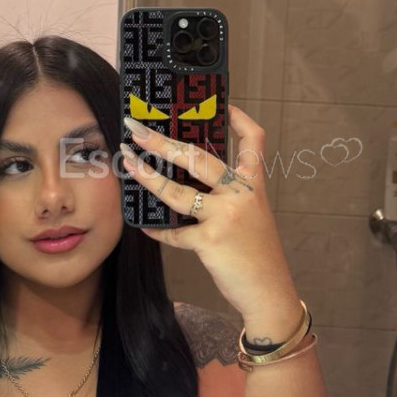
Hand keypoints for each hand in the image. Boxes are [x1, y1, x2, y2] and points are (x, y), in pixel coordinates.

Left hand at [120, 104, 299, 324]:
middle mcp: (241, 195)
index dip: (239, 118)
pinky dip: (156, 229)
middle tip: (137, 129)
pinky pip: (173, 232)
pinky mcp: (209, 242)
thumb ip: (228, 195)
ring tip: (128, 162)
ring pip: (177, 191)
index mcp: (253, 185)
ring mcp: (225, 217)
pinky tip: (144, 226)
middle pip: (199, 157)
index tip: (223, 103)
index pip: (253, 140)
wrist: (269, 292)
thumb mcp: (252, 215)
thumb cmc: (258, 254)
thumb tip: (188, 178)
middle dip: (163, 142)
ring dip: (147, 176)